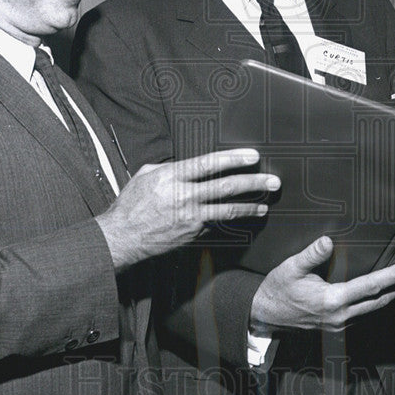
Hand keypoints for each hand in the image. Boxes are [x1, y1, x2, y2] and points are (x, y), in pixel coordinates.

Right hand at [96, 148, 278, 270]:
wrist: (121, 238)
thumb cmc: (131, 204)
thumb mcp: (145, 175)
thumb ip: (170, 168)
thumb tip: (188, 165)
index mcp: (173, 177)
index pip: (209, 164)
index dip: (233, 159)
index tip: (252, 156)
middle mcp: (184, 197)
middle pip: (225, 188)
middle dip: (253, 183)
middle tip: (273, 181)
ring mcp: (190, 218)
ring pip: (226, 211)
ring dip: (249, 208)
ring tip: (265, 205)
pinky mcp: (191, 235)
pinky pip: (214, 226)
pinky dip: (227, 222)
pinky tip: (238, 220)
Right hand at [249, 236, 394, 332]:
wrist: (265, 316)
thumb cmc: (277, 290)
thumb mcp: (291, 268)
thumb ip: (311, 254)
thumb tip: (328, 241)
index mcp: (332, 300)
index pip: (371, 286)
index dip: (392, 275)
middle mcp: (340, 316)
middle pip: (379, 300)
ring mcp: (339, 325)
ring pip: (373, 310)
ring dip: (391, 295)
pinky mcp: (336, 327)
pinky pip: (363, 314)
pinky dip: (376, 303)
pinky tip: (380, 294)